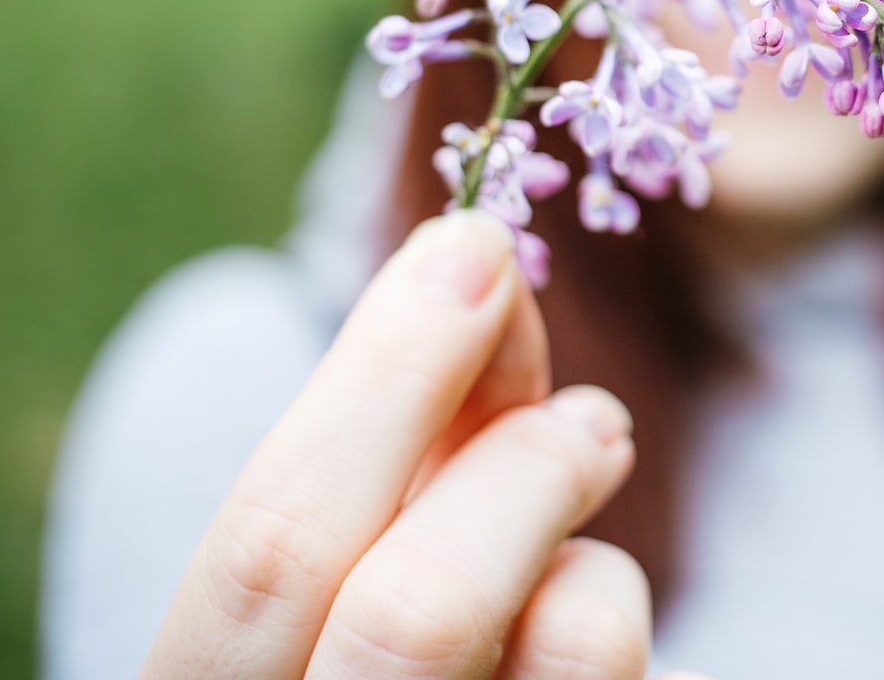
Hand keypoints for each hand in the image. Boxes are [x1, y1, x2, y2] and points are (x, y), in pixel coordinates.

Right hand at [142, 210, 695, 678]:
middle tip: (591, 410)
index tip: (471, 247)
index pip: (266, 547)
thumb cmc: (365, 634)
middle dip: (517, 464)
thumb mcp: (347, 541)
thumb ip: (394, 437)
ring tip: (587, 471)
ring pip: (563, 642)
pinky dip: (610, 601)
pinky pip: (616, 675)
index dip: (380, 378)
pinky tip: (585, 601)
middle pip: (414, 612)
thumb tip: (474, 267)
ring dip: (584, 533)